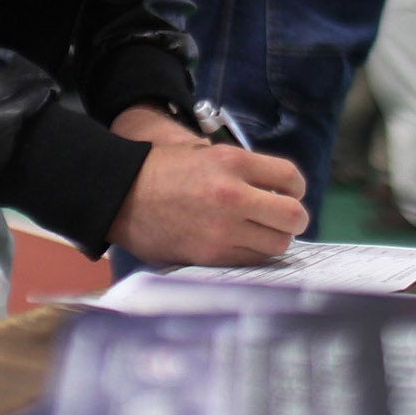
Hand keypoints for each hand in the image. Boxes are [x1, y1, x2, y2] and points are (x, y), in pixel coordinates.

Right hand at [106, 105, 307, 266]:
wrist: (121, 195)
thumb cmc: (163, 171)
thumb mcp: (205, 153)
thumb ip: (242, 169)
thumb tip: (276, 190)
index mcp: (232, 162)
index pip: (292, 179)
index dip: (294, 188)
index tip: (287, 193)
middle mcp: (233, 195)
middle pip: (293, 216)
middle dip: (293, 218)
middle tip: (282, 219)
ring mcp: (223, 229)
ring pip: (278, 244)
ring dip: (273, 238)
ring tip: (258, 232)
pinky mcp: (212, 255)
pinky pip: (252, 260)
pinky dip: (252, 253)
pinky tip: (238, 243)